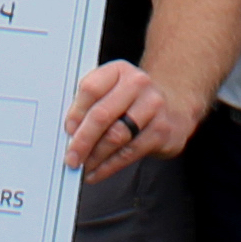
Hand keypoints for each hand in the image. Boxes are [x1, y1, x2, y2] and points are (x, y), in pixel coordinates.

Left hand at [62, 57, 190, 179]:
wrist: (173, 106)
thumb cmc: (133, 100)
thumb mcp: (112, 90)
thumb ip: (90, 105)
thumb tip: (70, 133)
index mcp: (118, 70)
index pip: (91, 88)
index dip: (75, 113)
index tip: (68, 130)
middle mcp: (138, 84)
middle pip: (102, 114)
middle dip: (82, 140)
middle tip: (71, 157)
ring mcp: (153, 107)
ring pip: (116, 136)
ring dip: (95, 156)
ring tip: (83, 166)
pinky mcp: (162, 130)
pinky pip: (130, 152)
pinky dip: (110, 166)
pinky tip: (99, 171)